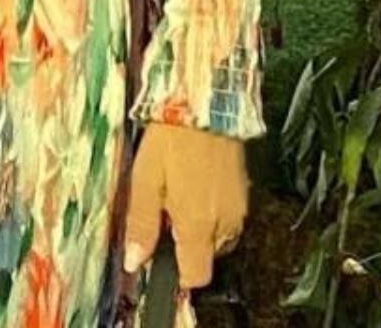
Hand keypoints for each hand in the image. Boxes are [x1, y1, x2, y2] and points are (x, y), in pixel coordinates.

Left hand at [122, 121, 247, 290]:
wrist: (205, 104)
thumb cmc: (171, 140)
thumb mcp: (145, 180)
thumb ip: (142, 224)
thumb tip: (136, 262)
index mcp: (199, 225)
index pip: (196, 276)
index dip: (177, 273)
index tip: (160, 254)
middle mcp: (225, 224)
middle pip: (206, 257)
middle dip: (185, 242)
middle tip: (165, 208)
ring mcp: (239, 209)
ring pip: (217, 238)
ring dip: (199, 226)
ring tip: (179, 190)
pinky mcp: (244, 193)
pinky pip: (227, 217)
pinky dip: (211, 210)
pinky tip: (195, 183)